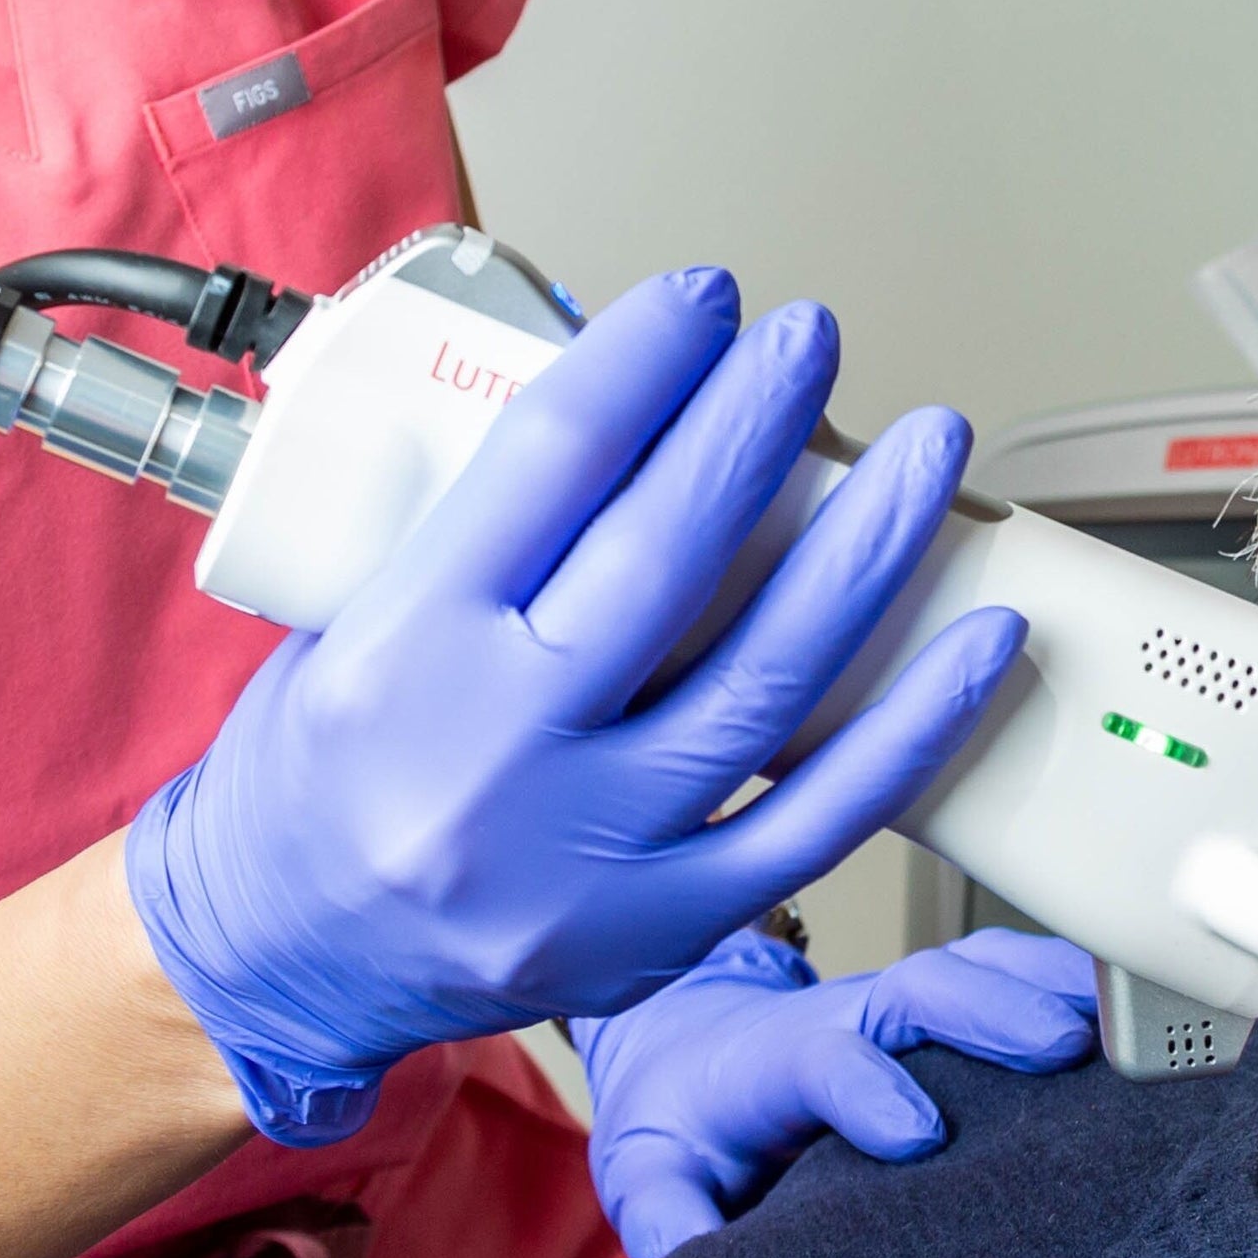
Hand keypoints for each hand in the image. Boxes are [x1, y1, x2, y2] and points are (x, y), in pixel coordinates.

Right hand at [127, 268, 1022, 1144]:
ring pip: (766, 680)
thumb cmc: (316, 769)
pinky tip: (978, 640)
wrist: (279, 957)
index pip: (549, 464)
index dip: (643, 361)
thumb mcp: (351, 614)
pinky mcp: (660, 930)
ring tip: (926, 452)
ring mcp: (586, 855)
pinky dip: (913, 726)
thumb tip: (624, 390)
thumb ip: (479, 519)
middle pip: (668, 555)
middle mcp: (493, 754)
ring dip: (867, 550)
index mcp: (403, 650)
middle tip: (812, 339)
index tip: (702, 299)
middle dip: (757, 425)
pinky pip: (819, 818)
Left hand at [571, 924, 1100, 1257]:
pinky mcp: (942, 1005)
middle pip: (917, 988)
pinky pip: (1011, 971)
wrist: (689, 1046)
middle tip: (1064, 1045)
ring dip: (1049, 982)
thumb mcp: (647, 1175)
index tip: (915, 1135)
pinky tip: (1131, 997)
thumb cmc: (684, 1122)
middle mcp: (842, 1012)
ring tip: (1127, 1012)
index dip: (864, 1086)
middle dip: (990, 1009)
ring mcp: (898, 1001)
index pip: (817, 1057)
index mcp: (767, 1060)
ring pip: (976, 966)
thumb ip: (664, 1214)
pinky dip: (1070, 977)